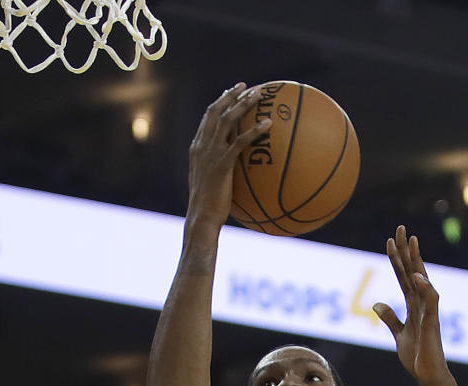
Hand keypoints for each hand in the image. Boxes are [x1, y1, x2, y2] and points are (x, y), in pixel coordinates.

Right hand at [187, 84, 270, 232]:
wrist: (201, 218)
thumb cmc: (208, 207)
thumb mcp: (211, 183)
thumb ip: (219, 168)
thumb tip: (235, 168)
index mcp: (198, 147)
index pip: (208, 117)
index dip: (220, 102)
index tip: (232, 92)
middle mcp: (203, 146)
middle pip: (217, 111)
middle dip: (232, 95)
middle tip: (247, 86)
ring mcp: (211, 154)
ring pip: (228, 120)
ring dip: (244, 104)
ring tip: (260, 95)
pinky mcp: (222, 164)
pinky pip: (240, 142)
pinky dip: (255, 130)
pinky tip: (269, 124)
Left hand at [374, 227, 449, 385]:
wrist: (428, 376)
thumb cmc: (417, 357)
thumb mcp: (398, 335)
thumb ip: (390, 318)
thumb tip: (376, 304)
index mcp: (412, 304)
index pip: (402, 276)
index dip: (396, 259)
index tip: (389, 241)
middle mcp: (421, 303)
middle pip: (412, 271)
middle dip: (406, 250)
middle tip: (401, 228)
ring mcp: (427, 310)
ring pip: (422, 279)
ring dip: (416, 260)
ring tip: (411, 241)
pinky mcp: (432, 321)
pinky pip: (430, 300)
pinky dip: (424, 287)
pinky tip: (417, 274)